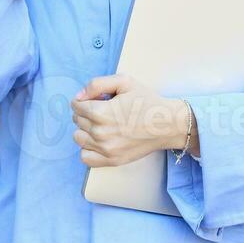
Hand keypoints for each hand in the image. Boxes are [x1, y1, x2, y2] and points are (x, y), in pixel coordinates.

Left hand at [70, 74, 193, 166]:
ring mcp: (105, 149)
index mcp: (101, 112)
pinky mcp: (112, 160)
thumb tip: (79, 96)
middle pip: (77, 121)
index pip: (76, 106)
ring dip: (86, 130)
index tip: (97, 99)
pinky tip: (99, 141)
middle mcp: (100, 132)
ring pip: (79, 138)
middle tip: (104, 110)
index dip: (85, 99)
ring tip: (101, 125)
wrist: (167, 124)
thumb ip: (97, 84)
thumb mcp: (124, 82)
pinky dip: (88, 149)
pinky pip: (85, 157)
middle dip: (86, 112)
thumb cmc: (146, 101)